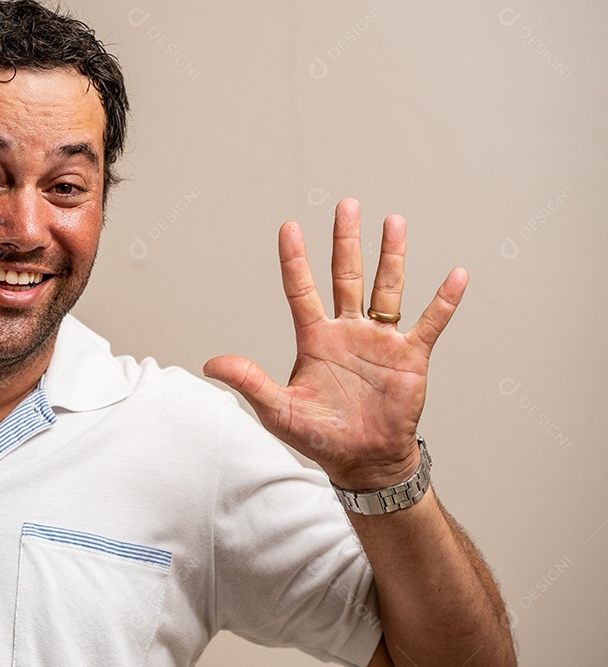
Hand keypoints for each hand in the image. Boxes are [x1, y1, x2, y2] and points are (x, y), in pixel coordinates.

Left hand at [203, 198, 467, 490]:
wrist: (363, 461)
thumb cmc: (319, 436)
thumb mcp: (278, 409)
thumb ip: (249, 381)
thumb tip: (210, 363)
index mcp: (314, 339)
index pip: (300, 290)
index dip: (294, 260)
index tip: (288, 227)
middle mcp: (347, 331)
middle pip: (346, 275)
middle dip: (346, 241)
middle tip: (347, 205)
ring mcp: (380, 340)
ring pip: (386, 288)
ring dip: (391, 256)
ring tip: (394, 221)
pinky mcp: (410, 356)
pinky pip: (429, 322)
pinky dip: (443, 300)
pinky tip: (457, 274)